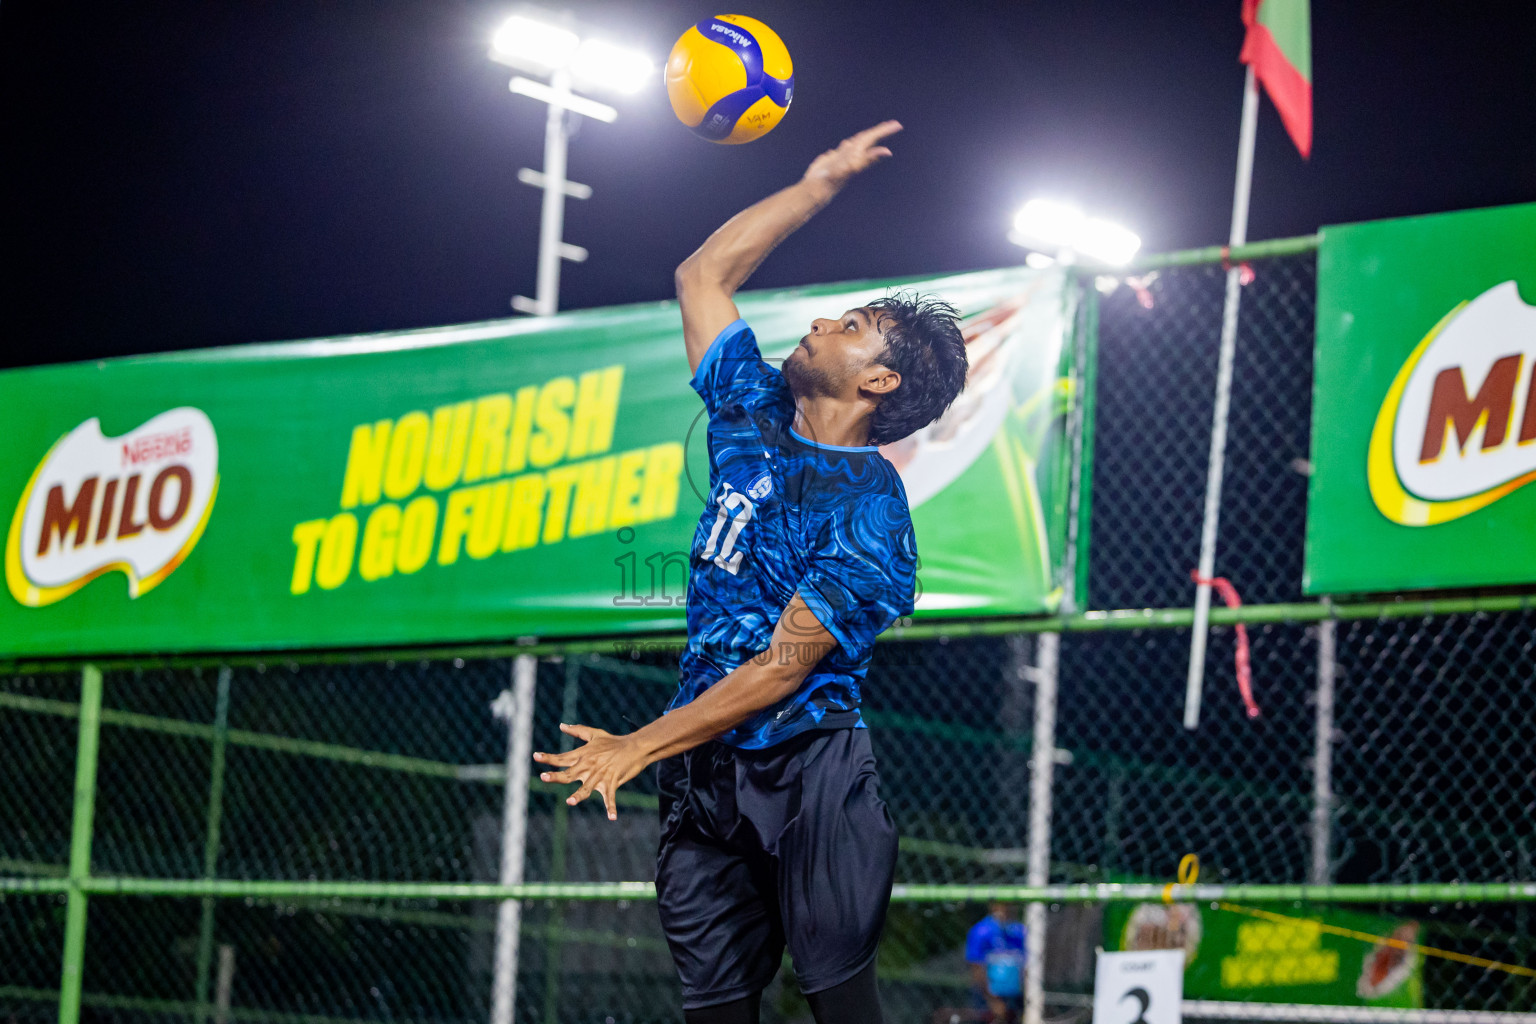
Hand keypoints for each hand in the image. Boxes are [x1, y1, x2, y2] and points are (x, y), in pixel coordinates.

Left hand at [532, 723, 648, 820]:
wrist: (635, 746)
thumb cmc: (614, 742)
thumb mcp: (595, 734)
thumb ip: (577, 731)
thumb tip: (562, 725)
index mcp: (583, 755)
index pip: (562, 758)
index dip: (548, 758)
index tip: (535, 756)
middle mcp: (589, 766)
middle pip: (569, 773)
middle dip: (556, 776)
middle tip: (543, 777)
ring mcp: (600, 775)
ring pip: (587, 788)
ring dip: (579, 795)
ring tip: (570, 802)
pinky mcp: (612, 782)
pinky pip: (610, 797)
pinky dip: (611, 807)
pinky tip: (612, 817)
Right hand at [803, 120, 901, 193]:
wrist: (817, 189)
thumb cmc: (834, 179)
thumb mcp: (853, 166)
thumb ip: (871, 158)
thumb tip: (888, 152)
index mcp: (859, 154)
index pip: (874, 138)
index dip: (885, 131)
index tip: (898, 125)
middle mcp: (853, 155)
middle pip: (868, 140)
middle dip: (880, 132)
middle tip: (893, 125)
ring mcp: (843, 158)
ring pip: (856, 145)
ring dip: (865, 138)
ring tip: (873, 133)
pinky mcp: (832, 161)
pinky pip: (843, 151)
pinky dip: (847, 146)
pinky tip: (847, 145)